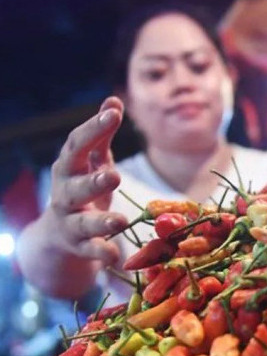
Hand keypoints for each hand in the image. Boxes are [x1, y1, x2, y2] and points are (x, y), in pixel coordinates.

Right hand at [45, 96, 127, 264]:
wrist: (57, 237)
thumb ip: (102, 135)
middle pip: (74, 187)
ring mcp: (70, 223)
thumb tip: (114, 99)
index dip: (94, 128)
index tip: (115, 112)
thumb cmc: (82, 190)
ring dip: (101, 222)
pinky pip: (90, 251)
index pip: (77, 146)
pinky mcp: (79, 248)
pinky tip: (115, 256)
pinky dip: (102, 253)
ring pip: (82, 223)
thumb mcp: (90, 163)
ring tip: (120, 221)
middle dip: (92, 181)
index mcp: (69, 169)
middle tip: (114, 175)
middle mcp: (65, 195)